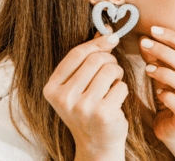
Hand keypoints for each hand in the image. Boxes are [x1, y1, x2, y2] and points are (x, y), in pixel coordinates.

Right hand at [43, 28, 127, 159]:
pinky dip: (123, 89)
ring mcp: (83, 107)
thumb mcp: (78, 86)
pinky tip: (116, 100)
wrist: (97, 144)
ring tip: (113, 84)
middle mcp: (64, 98)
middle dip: (110, 60)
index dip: (97, 43)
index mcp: (51, 88)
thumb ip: (85, 60)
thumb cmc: (88, 110)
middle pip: (96, 59)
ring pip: (110, 70)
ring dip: (118, 73)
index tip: (111, 37)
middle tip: (112, 70)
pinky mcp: (103, 114)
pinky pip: (121, 86)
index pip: (76, 54)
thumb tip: (104, 32)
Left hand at [139, 26, 174, 147]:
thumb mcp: (163, 75)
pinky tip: (158, 93)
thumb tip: (144, 39)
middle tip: (145, 43)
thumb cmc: (169, 97)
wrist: (174, 129)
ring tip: (147, 68)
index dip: (173, 37)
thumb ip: (156, 58)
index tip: (153, 30)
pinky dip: (168, 97)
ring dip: (165, 73)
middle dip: (165, 51)